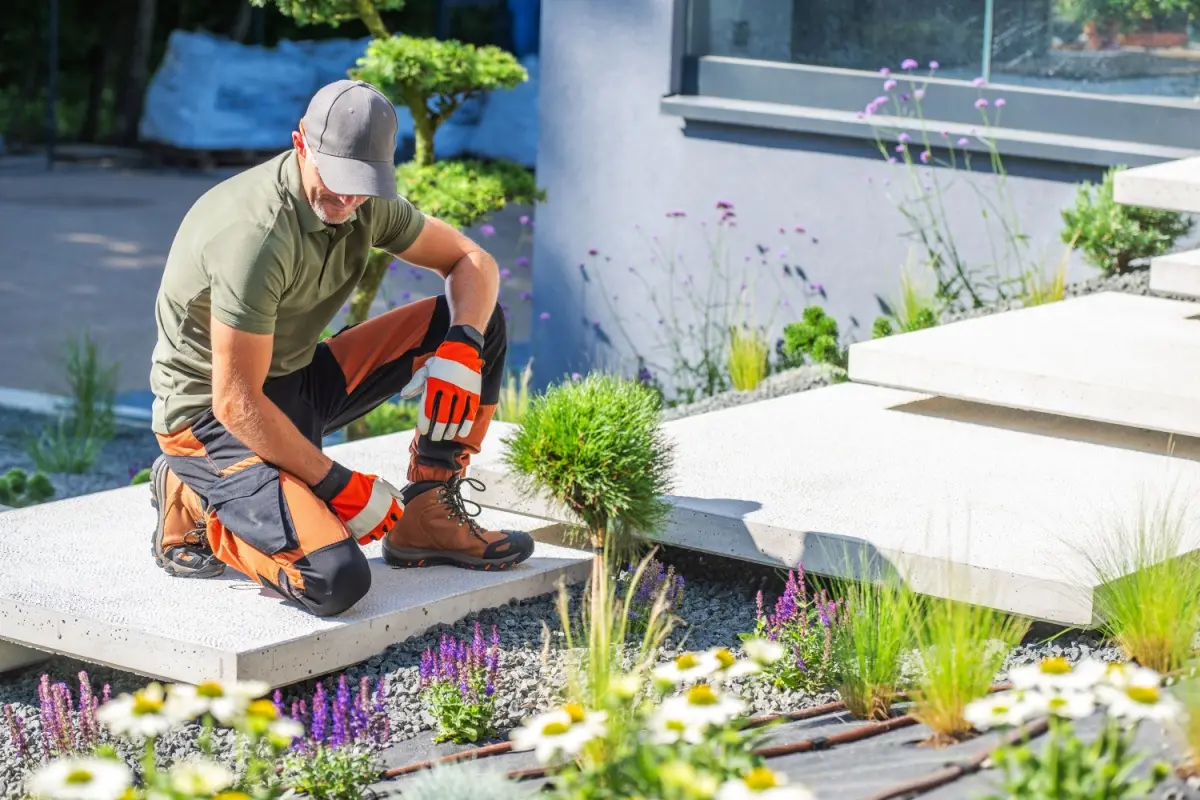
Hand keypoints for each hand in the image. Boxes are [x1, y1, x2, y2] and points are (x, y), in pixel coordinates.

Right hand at [312, 463, 404, 544]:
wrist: (346, 490)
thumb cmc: (362, 485)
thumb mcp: (381, 484)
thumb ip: (392, 492)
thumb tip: (399, 497)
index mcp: (391, 507)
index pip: (398, 515)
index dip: (393, 513)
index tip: (390, 511)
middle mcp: (384, 519)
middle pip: (389, 526)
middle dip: (385, 522)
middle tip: (378, 517)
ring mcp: (373, 527)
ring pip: (379, 535)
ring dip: (375, 530)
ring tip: (369, 523)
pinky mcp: (361, 533)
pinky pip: (366, 539)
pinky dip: (364, 535)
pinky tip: (362, 528)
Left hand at [400, 326, 483, 441]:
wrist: (462, 348)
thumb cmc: (441, 361)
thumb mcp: (425, 370)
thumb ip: (415, 384)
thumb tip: (403, 395)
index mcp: (433, 385)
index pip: (427, 409)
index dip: (425, 423)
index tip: (424, 431)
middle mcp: (447, 389)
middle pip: (442, 417)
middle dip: (438, 431)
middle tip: (435, 438)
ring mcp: (462, 392)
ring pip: (456, 417)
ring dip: (451, 430)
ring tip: (447, 437)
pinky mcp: (474, 392)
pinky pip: (470, 412)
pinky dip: (466, 424)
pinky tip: (461, 432)